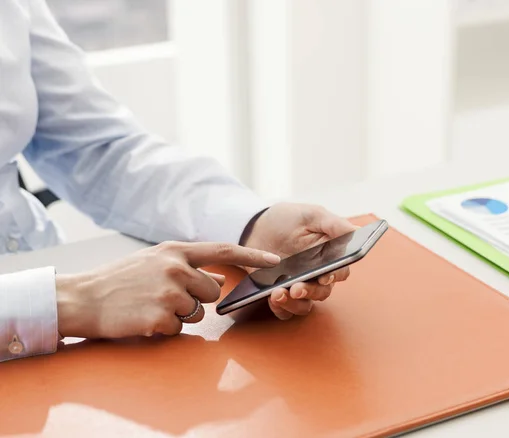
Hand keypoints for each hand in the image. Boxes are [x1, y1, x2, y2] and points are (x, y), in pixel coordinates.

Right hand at [56, 241, 280, 338]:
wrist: (83, 297)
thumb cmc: (121, 279)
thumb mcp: (155, 261)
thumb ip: (188, 266)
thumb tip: (220, 280)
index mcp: (176, 250)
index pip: (223, 250)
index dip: (252, 256)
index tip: (275, 261)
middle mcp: (176, 268)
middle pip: (213, 292)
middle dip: (197, 299)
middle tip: (167, 297)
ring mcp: (169, 293)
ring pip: (198, 313)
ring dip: (180, 315)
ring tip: (151, 306)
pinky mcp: (161, 318)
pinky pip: (180, 329)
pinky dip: (165, 328)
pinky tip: (145, 318)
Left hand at [241, 203, 355, 319]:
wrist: (254, 227)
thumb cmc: (287, 219)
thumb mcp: (310, 215)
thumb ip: (333, 223)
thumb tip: (357, 230)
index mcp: (329, 256)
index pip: (340, 271)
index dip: (335, 276)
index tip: (324, 277)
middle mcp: (316, 274)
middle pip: (322, 292)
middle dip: (311, 292)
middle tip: (296, 288)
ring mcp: (298, 286)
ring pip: (305, 305)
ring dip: (294, 304)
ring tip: (278, 293)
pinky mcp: (281, 294)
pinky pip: (284, 311)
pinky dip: (280, 309)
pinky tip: (271, 298)